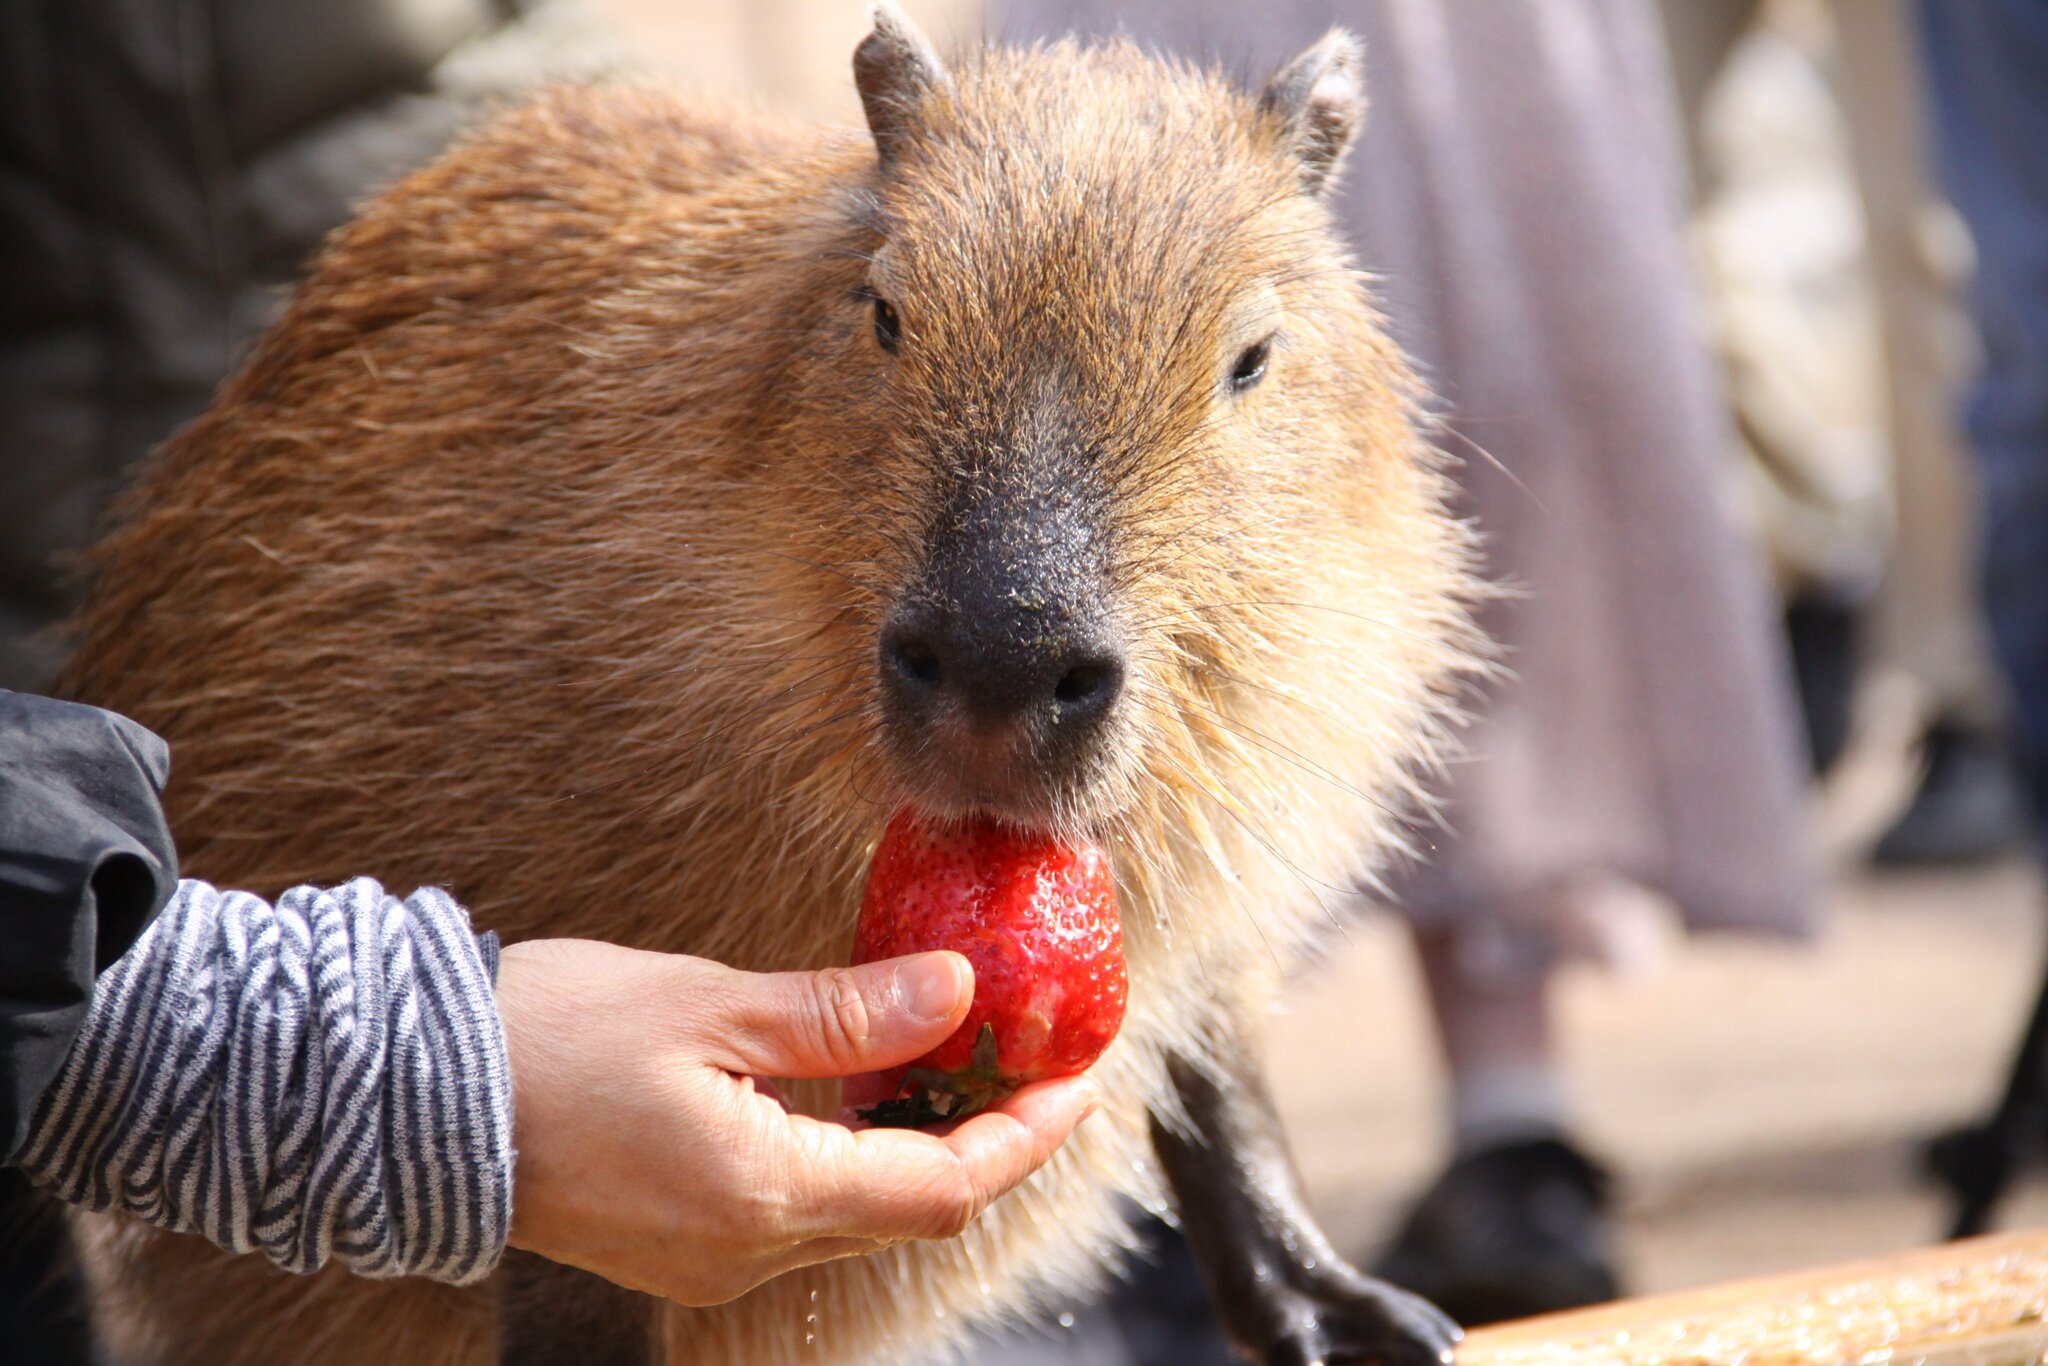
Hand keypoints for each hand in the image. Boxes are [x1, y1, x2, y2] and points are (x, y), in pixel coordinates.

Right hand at [494, 938, 1097, 1304]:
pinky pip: (803, 1208)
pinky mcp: (680, 1244)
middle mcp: (748, 1248)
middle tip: (1036, 1058)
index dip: (1026, 1133)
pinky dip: (856, 1153)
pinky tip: (863, 1086)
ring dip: (923, 1142)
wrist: (410, 1097)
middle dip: (989, 1135)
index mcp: (767, 1192)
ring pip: (861, 1210)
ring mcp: (712, 1257)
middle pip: (914, 1204)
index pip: (945, 1182)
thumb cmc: (549, 1036)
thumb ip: (845, 1014)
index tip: (1083, 1077)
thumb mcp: (712, 1007)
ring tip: (963, 1057)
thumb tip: (957, 994)